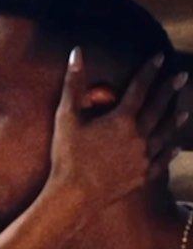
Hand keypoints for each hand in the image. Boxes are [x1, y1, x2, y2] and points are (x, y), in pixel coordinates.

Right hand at [47, 49, 187, 211]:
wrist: (75, 196)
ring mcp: (143, 157)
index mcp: (122, 119)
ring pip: (164, 133)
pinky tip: (174, 146)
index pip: (140, 87)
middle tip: (182, 76)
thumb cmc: (67, 155)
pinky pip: (161, 160)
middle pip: (158, 108)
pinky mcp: (142, 175)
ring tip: (182, 109)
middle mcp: (139, 136)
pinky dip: (169, 151)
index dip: (150, 70)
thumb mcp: (67, 116)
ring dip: (173, 119)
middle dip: (169, 90)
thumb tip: (77, 52)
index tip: (161, 57)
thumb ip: (74, 83)